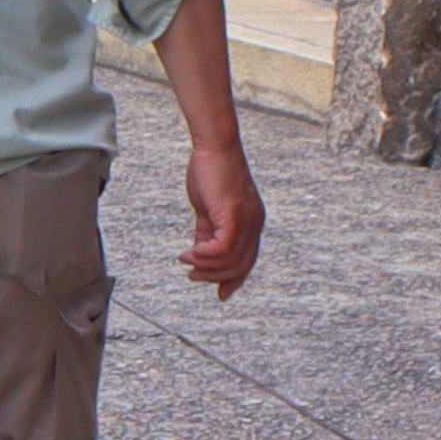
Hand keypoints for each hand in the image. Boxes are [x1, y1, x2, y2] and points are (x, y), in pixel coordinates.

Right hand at [182, 141, 265, 298]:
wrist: (215, 146)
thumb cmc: (211, 170)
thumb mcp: (208, 207)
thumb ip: (207, 230)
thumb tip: (200, 252)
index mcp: (252, 223)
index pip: (248, 260)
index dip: (234, 279)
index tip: (220, 293)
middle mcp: (255, 225)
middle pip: (240, 265)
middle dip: (215, 277)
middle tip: (192, 276)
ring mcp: (247, 221)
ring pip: (230, 260)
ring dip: (205, 266)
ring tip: (186, 261)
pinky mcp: (234, 216)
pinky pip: (222, 248)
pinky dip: (205, 255)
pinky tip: (190, 253)